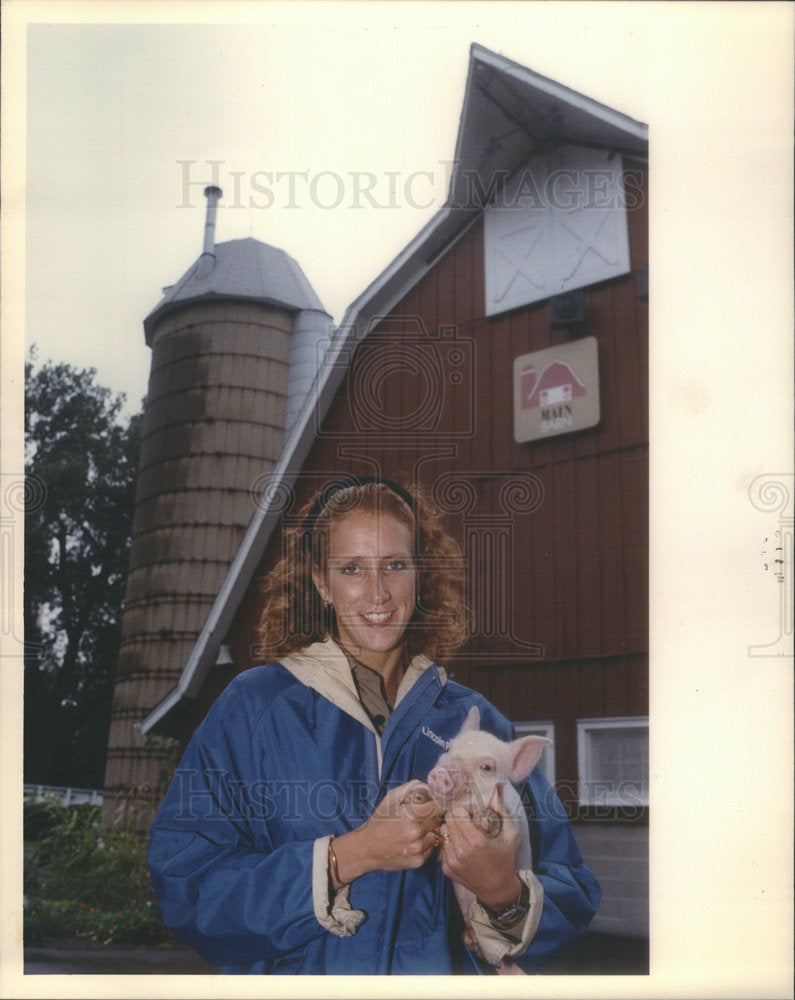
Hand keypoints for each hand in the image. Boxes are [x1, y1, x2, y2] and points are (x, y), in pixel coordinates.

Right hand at [331, 780, 442, 885]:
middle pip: (438, 820)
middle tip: (423, 817)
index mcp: (410, 815)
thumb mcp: (390, 799)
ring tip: (418, 830)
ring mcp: (418, 848)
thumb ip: (410, 788)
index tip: (434, 804)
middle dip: (433, 817)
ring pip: (436, 835)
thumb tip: (428, 786)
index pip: (438, 807)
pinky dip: (427, 844)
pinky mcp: (418, 861)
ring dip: (431, 831)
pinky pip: (432, 849)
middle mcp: (416, 832)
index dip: (437, 804)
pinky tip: (415, 842)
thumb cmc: (378, 822)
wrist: (366, 849)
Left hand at [440, 784, 520, 909]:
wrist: (497, 890)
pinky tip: (461, 846)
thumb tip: (495, 789)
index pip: (457, 812)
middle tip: (467, 820)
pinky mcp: (446, 869)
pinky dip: (450, 842)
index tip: (473, 813)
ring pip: (442, 832)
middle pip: (448, 819)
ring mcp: (452, 861)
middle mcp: (461, 851)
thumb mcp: (510, 835)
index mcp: (475, 841)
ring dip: (452, 829)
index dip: (465, 809)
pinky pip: (442, 846)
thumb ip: (501, 811)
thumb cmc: (506, 860)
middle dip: (457, 816)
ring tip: (464, 833)